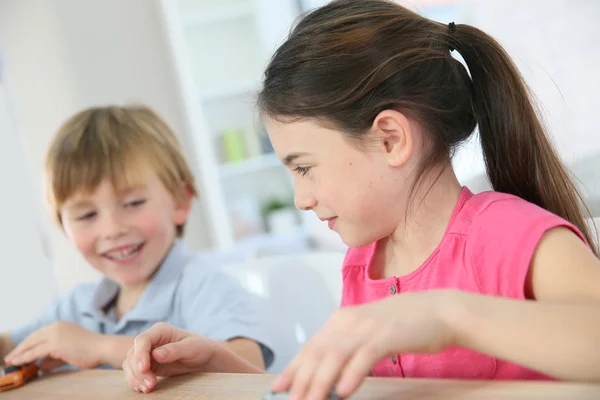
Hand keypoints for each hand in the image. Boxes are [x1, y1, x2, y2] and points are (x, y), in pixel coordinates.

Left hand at [4, 321, 103, 370]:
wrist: (102, 348)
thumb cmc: (90, 350)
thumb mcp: (68, 352)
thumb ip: (53, 358)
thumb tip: (41, 366)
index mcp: (61, 326)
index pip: (39, 334)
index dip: (28, 343)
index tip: (19, 351)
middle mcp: (56, 327)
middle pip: (33, 337)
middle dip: (20, 348)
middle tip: (10, 357)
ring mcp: (55, 334)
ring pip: (31, 344)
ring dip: (19, 353)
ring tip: (10, 361)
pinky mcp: (55, 344)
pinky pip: (35, 352)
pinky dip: (24, 357)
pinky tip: (17, 362)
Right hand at [123, 322, 219, 392]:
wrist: (204, 357)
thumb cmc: (200, 347)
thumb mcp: (191, 347)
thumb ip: (175, 350)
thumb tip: (156, 354)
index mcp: (160, 331)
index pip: (142, 340)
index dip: (140, 354)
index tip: (144, 369)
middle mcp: (151, 341)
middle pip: (133, 354)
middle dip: (138, 371)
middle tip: (151, 384)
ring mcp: (148, 353)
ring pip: (130, 365)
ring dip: (135, 378)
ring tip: (148, 388)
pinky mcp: (148, 365)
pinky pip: (135, 373)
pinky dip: (136, 381)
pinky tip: (145, 389)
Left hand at [271, 290, 458, 399]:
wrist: (440, 310)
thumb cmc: (404, 326)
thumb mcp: (369, 333)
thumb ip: (348, 348)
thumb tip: (330, 376)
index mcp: (343, 319)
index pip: (311, 346)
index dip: (293, 368)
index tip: (278, 387)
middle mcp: (350, 320)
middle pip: (317, 353)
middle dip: (301, 380)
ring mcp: (368, 327)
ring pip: (335, 356)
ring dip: (320, 382)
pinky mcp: (387, 335)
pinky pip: (365, 356)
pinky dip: (352, 374)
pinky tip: (344, 392)